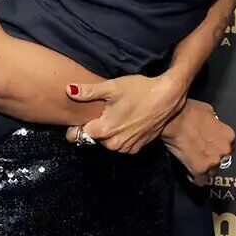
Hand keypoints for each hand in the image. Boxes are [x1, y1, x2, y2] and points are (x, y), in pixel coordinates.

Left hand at [62, 72, 187, 153]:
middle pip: (92, 139)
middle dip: (95, 128)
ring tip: (117, 115)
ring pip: (106, 143)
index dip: (78, 125)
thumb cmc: (139, 90)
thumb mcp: (112, 87)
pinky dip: (120, 136)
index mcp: (104, 130)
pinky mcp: (136, 148)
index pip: (77, 135)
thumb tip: (68, 90)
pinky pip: (120, 145)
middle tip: (104, 112)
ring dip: (108, 133)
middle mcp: (114, 144)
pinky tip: (127, 122)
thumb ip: (89, 92)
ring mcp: (126, 148)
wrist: (167, 97)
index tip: (83, 116)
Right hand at [160, 99, 235, 183]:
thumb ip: (215, 122)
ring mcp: (213, 161)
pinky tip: (189, 173)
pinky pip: (200, 180)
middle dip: (211, 159)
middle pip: (221, 161)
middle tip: (198, 153)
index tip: (208, 148)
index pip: (227, 148)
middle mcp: (225, 149)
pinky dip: (195, 178)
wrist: (173, 119)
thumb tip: (211, 125)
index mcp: (229, 135)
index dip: (216, 148)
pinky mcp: (200, 169)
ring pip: (211, 172)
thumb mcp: (208, 111)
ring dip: (204, 169)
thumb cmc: (187, 112)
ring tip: (192, 162)